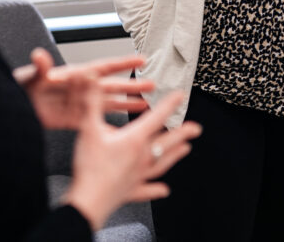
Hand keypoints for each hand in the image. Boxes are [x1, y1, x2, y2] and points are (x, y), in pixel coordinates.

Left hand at [14, 48, 154, 129]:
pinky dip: (110, 124)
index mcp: (75, 75)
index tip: (141, 59)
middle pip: (112, 86)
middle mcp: (81, 89)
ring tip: (146, 104)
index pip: (103, 67)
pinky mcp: (74, 120)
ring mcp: (80, 105)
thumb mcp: (32, 77)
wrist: (14, 108)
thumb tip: (39, 54)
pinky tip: (123, 128)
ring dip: (126, 103)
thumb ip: (40, 67)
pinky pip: (97, 121)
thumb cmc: (21, 87)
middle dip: (132, 86)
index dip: (122, 63)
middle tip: (152, 85)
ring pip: (108, 103)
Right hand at [61, 88, 201, 231]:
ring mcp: (139, 176)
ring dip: (175, 155)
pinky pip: (149, 189)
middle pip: (166, 142)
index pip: (156, 118)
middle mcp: (141, 157)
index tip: (180, 96)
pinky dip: (157, 189)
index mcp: (134, 140)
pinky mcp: (132, 191)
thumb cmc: (90, 167)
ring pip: (162, 163)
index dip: (169, 104)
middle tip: (195, 128)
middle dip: (182, 133)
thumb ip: (92, 104)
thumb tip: (92, 83)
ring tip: (186, 149)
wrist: (88, 201)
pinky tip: (164, 189)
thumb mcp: (89, 130)